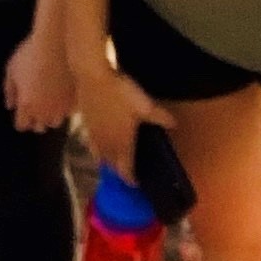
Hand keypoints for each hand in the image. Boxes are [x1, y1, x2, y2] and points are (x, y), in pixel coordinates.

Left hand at [6, 28, 75, 132]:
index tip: (22, 111)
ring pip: (55, 122)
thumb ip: (9, 90)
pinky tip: (62, 95)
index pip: (21, 125)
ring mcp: (61, 108)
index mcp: (26, 105)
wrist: (57, 43)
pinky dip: (65, 107)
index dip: (21, 119)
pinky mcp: (75, 102)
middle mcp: (44, 111)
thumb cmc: (30, 53)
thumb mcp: (11, 68)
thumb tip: (10, 105)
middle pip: (39, 127)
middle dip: (36, 119)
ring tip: (50, 102)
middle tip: (36, 105)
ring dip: (51, 115)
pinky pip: (69, 112)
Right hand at [76, 64, 164, 187]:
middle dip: (119, 172)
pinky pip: (91, 144)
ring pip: (99, 156)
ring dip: (107, 161)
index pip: (125, 171)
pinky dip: (96, 149)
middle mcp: (106, 145)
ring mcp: (94, 135)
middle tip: (127, 171)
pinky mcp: (85, 124)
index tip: (136, 183)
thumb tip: (175, 125)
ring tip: (113, 160)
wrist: (93, 77)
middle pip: (111, 166)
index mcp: (122, 144)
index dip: (131, 179)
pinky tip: (99, 142)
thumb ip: (160, 117)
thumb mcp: (145, 105)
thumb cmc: (120, 93)